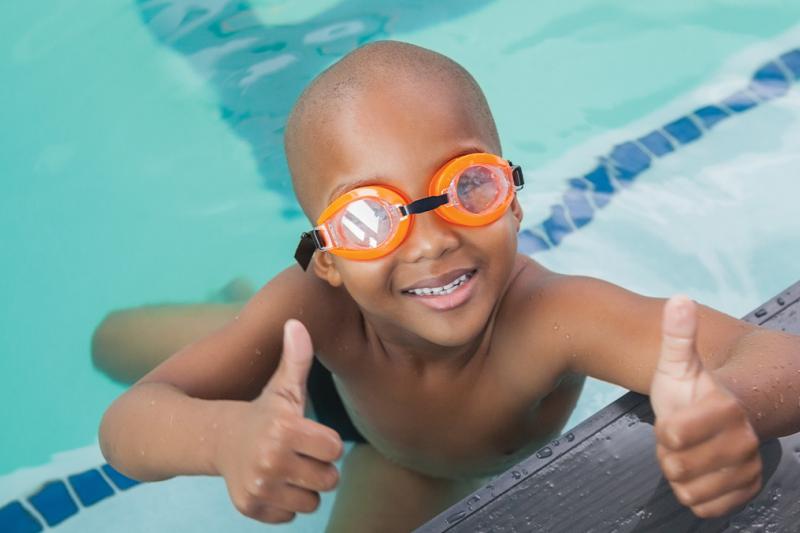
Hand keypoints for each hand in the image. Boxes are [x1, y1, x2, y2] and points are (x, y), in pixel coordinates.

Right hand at [214, 319, 343, 522]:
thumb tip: (297, 322)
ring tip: (287, 468)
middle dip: (318, 468)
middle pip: (329, 479)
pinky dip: (285, 504)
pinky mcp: (251, 507)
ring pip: (312, 503)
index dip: (327, 442)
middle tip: (299, 454)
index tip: (309, 434)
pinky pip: (290, 517)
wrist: (218, 439)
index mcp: (285, 429)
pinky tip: (273, 483)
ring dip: (304, 489)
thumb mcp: (281, 387)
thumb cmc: (263, 411)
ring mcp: (259, 486)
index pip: (336, 448)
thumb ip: (297, 358)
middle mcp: (271, 460)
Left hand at [650, 295, 761, 517]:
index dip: (663, 430)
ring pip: (689, 489)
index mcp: (726, 409)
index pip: (671, 436)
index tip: (673, 418)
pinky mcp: (746, 491)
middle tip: (678, 438)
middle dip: (668, 453)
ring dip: (679, 473)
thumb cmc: (691, 388)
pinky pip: (705, 507)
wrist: (718, 415)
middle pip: (677, 466)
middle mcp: (744, 442)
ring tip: (688, 452)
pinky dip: (694, 493)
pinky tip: (699, 471)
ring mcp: (747, 468)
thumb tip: (679, 298)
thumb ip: (677, 333)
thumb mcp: (678, 362)